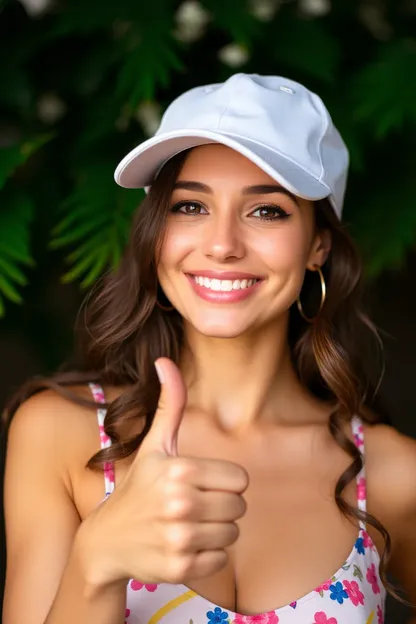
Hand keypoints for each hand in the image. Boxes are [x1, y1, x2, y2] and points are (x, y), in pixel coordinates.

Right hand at [82, 358, 248, 587]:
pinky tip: (183, 545)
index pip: (240, 480)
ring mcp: (180, 538)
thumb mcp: (155, 444)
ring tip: (187, 524)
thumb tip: (164, 360)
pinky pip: (221, 560)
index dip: (222, 482)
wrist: (106, 540)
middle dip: (221, 506)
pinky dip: (207, 555)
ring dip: (215, 531)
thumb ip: (171, 403)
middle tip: (192, 505)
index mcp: (180, 470)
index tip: (199, 483)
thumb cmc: (138, 486)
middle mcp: (180, 504)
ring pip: (233, 534)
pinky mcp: (181, 568)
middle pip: (239, 507)